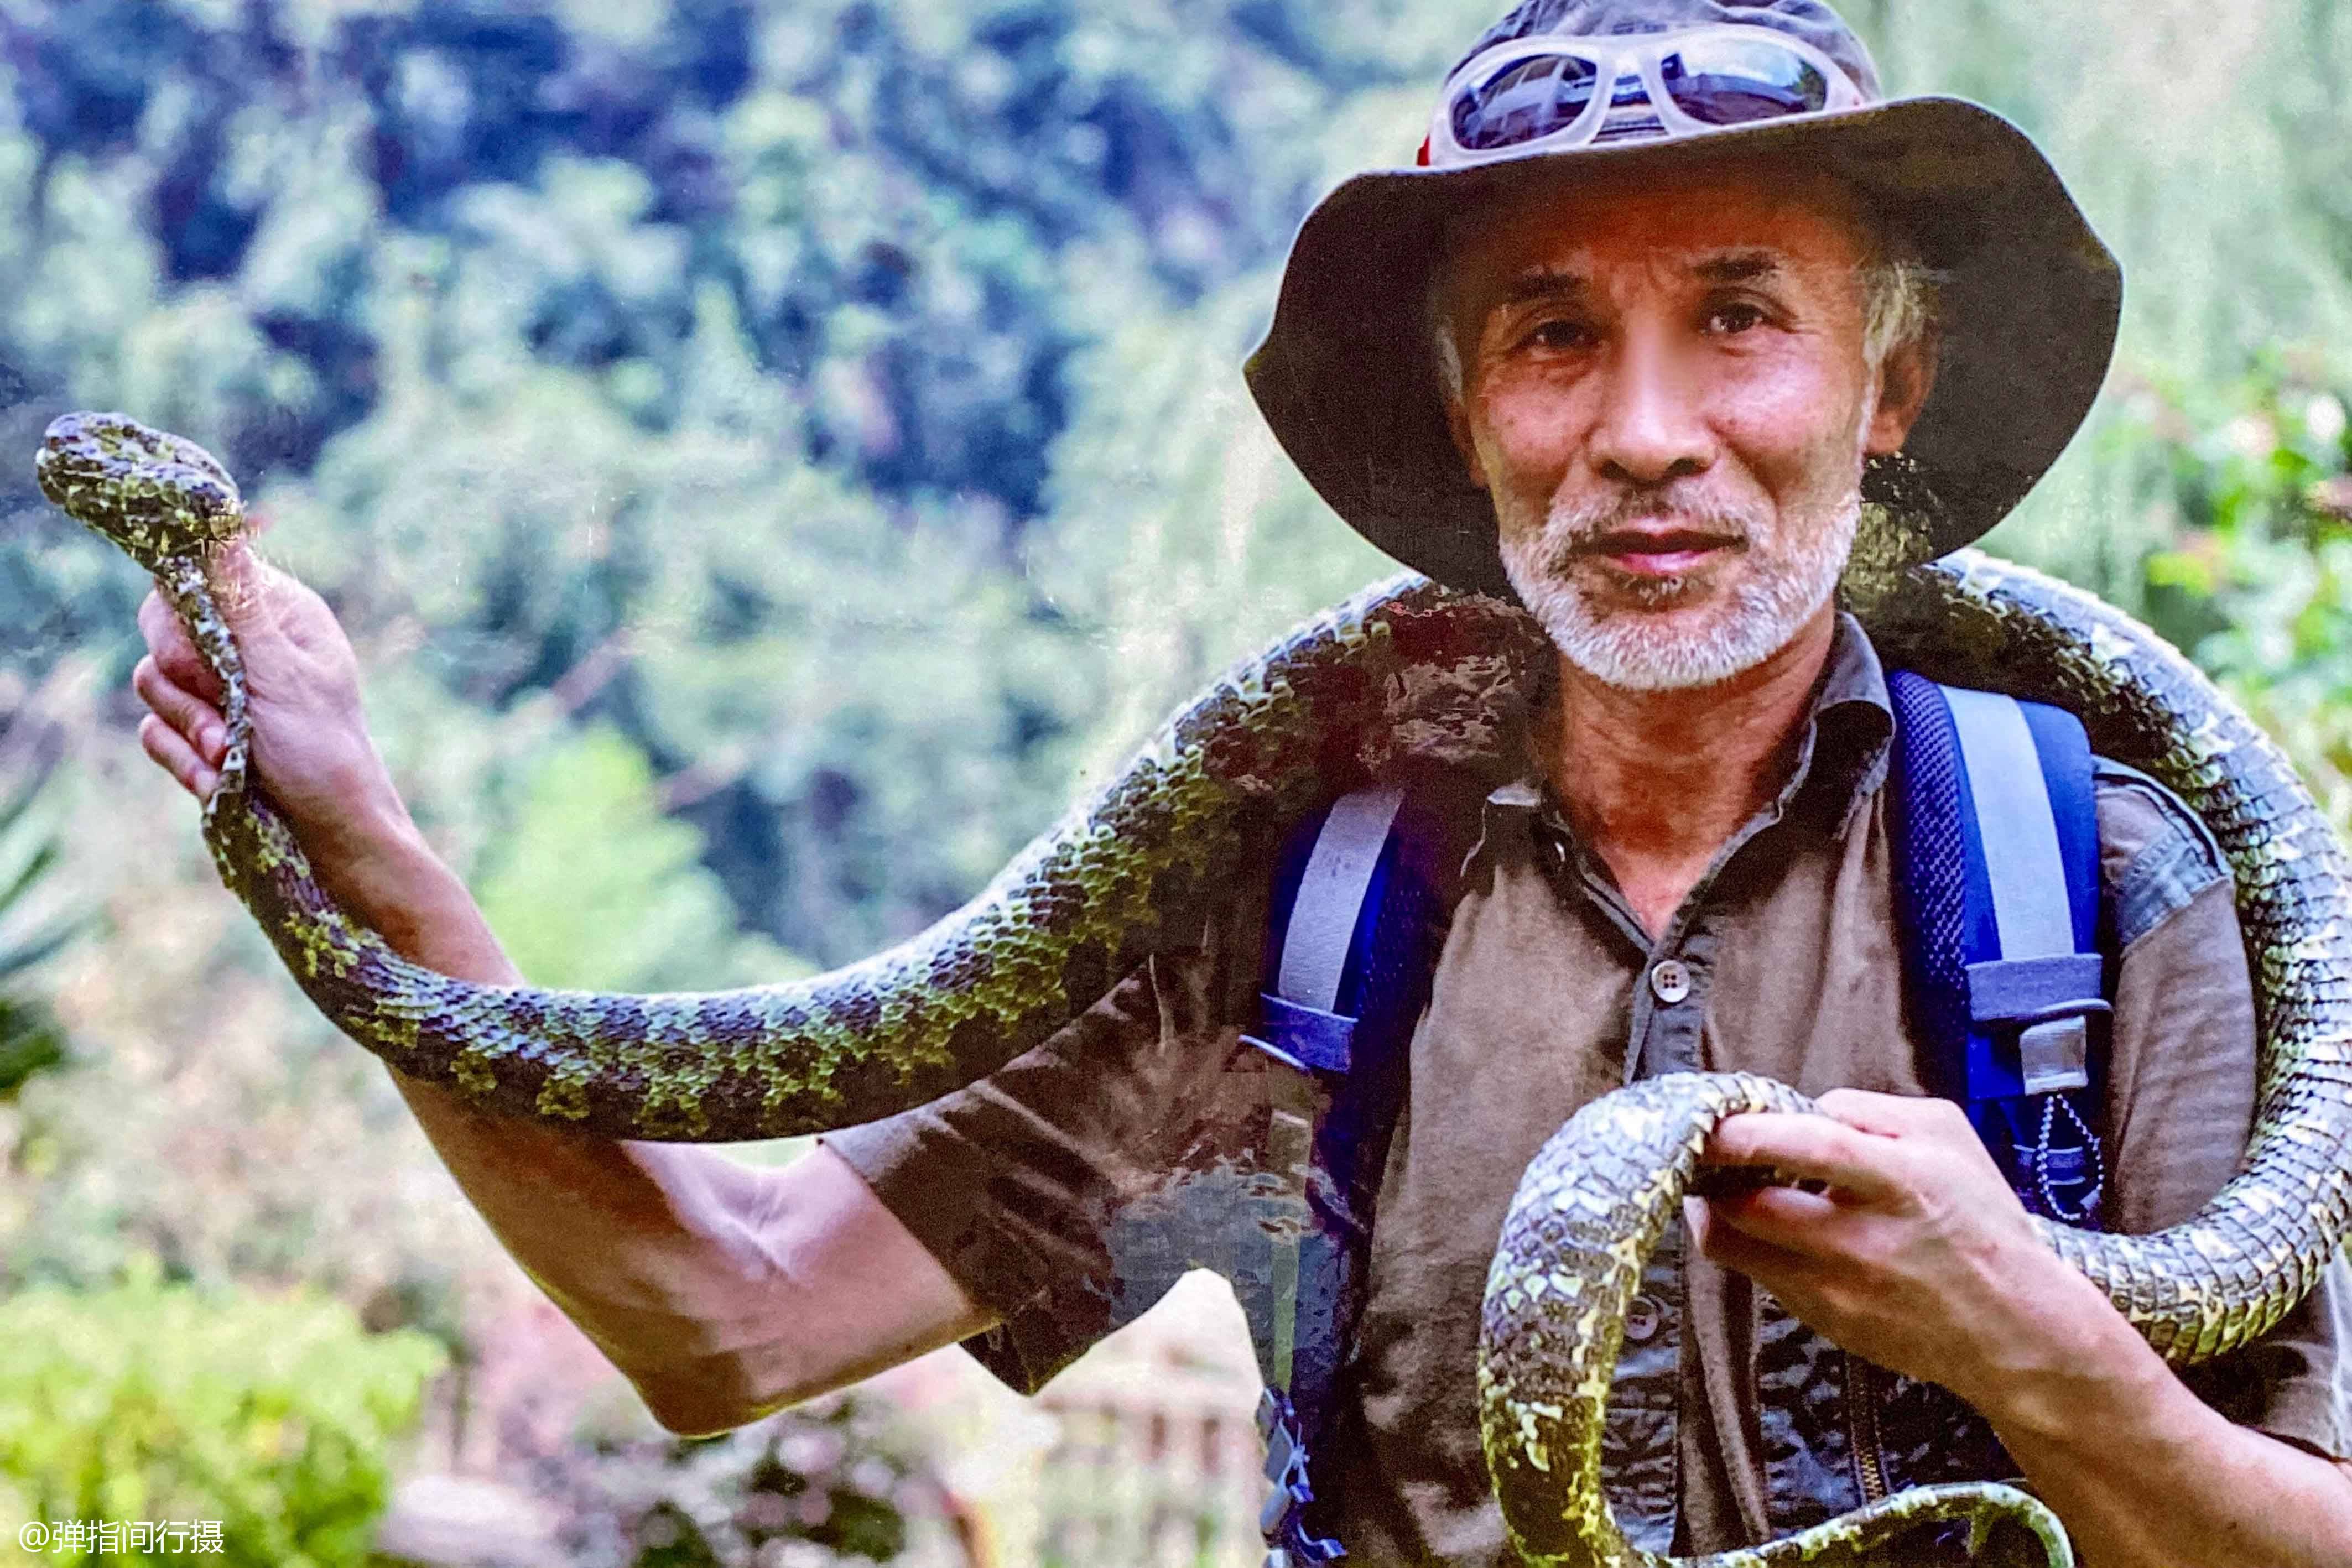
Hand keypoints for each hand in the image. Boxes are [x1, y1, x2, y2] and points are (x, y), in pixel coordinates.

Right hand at [132, 541, 415, 870]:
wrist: (329, 837)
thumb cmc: (322, 752)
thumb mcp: (279, 674)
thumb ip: (236, 606)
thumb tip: (217, 523)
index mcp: (277, 616)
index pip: (198, 575)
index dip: (181, 612)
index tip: (199, 652)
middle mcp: (245, 645)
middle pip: (162, 628)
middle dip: (186, 681)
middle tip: (226, 718)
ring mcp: (219, 691)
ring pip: (153, 683)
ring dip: (191, 728)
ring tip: (233, 757)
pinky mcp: (199, 735)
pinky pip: (155, 733)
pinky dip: (185, 762)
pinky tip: (221, 784)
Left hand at [1690, 1088, 2110, 1406]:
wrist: (2015, 1331)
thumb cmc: (1982, 1224)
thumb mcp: (1947, 1138)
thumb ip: (1871, 1110)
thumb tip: (1806, 1109)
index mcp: (1901, 1182)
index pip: (1811, 1148)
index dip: (1748, 1133)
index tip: (1710, 1121)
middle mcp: (1863, 1241)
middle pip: (1747, 1208)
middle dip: (1711, 1174)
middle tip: (1703, 1150)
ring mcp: (1837, 1290)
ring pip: (1734, 1248)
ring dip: (1716, 1210)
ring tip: (1723, 1185)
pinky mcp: (1822, 1321)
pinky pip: (1758, 1276)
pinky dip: (1748, 1245)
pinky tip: (1766, 1226)